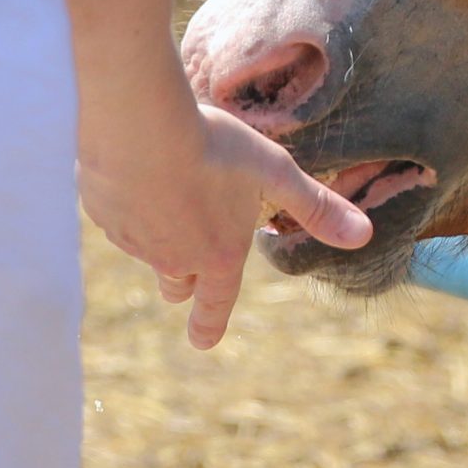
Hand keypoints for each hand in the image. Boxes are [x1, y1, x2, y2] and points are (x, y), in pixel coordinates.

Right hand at [68, 0, 370, 348]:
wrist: (137, 124)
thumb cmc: (214, 149)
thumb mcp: (276, 173)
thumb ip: (317, 207)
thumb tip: (365, 236)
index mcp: (217, 255)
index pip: (217, 301)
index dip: (210, 323)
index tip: (203, 342)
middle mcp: (173, 257)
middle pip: (177, 280)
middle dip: (183, 286)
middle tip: (180, 291)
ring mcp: (132, 239)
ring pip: (147, 249)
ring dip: (158, 238)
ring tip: (164, 209)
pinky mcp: (102, 214)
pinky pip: (119, 220)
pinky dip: (130, 207)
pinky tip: (135, 178)